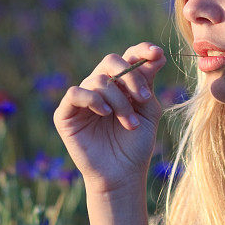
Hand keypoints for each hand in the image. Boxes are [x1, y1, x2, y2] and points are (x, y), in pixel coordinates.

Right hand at [53, 42, 166, 193]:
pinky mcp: (66, 114)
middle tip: (143, 98)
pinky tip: (105, 113)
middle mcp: (100, 87)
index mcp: (121, 84)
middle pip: (111, 61)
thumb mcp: (149, 110)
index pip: (128, 57)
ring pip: (98, 80)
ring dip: (119, 101)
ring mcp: (82, 99)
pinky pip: (75, 93)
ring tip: (130, 123)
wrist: (123, 175)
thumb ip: (148, 83)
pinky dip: (92, 99)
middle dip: (130, 77)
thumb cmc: (136, 144)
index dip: (141, 50)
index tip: (157, 54)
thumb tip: (158, 54)